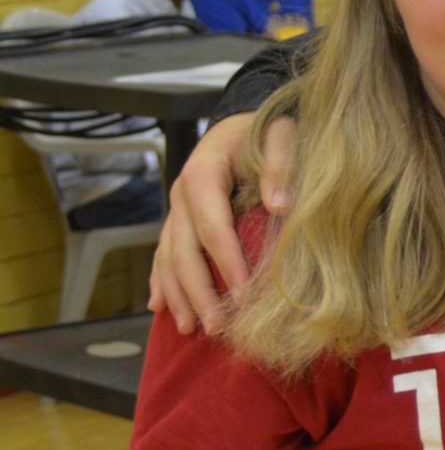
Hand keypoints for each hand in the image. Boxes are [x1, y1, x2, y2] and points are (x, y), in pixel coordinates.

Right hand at [147, 113, 295, 333]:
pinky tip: (160, 307)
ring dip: (178, 295)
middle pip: (184, 250)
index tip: (244, 293)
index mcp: (202, 174)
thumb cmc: (266, 129)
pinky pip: (164, 254)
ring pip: (169, 258)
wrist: (243, 121)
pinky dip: (162, 281)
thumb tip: (279, 206)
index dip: (226, 262)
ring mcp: (176, 210)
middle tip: (216, 326)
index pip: (213, 226)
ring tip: (190, 328)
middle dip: (198, 291)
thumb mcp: (279, 135)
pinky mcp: (178, 220)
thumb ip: (280, 165)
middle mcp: (181, 196)